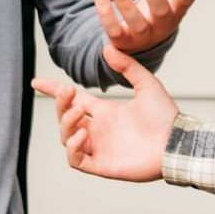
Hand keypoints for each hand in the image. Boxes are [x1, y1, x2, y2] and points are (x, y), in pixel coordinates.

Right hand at [32, 45, 177, 182]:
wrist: (177, 141)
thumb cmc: (165, 116)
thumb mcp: (146, 84)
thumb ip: (127, 67)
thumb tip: (107, 48)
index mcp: (105, 112)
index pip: (73, 101)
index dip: (53, 92)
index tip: (37, 82)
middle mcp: (98, 130)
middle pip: (65, 118)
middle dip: (61, 105)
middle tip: (68, 93)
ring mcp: (99, 148)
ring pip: (66, 138)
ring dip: (66, 124)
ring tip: (79, 113)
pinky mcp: (102, 165)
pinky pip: (76, 160)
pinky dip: (72, 148)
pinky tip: (82, 134)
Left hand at [93, 0, 214, 56]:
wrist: (143, 36)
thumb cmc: (165, 4)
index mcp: (178, 8)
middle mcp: (163, 23)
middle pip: (160, 10)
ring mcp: (143, 34)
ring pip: (136, 22)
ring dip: (124, 3)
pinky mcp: (123, 40)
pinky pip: (114, 30)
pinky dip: (105, 12)